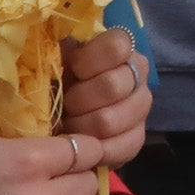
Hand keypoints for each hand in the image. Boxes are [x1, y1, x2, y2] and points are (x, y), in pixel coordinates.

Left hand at [59, 25, 153, 168]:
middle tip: (64, 104)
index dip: (89, 60)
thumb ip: (57, 47)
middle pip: (112, 86)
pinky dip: (93, 150)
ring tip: (68, 125)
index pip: (116, 46)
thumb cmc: (55, 80)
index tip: (72, 70)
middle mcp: (137, 74)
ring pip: (110, 120)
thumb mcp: (53, 58)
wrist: (60, 113)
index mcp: (119, 47)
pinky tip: (82, 144)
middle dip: (78, 100)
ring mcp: (141, 107)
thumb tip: (56, 44)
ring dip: (81, 126)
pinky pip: (119, 147)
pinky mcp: (138, 138)